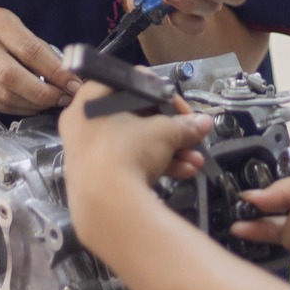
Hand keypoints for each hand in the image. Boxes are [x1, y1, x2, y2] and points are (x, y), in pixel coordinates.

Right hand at [0, 7, 80, 115]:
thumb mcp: (16, 29)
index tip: (75, 83)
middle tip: (65, 98)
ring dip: (36, 103)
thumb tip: (69, 75)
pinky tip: (36, 106)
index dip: (56, 71)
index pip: (30, 50)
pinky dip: (22, 108)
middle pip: (13, 76)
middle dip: (45, 92)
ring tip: (54, 102)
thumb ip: (39, 49)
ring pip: (6, 94)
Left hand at [58, 87, 209, 244]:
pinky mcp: (97, 176)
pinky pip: (129, 163)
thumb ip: (184, 125)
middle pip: (137, 119)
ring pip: (136, 144)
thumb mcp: (163, 132)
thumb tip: (203, 123)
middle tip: (194, 138)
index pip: (134, 86)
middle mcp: (86, 122)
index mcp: (93, 98)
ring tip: (196, 160)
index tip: (185, 113)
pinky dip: (156, 165)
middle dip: (172, 131)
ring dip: (171, 151)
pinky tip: (185, 172)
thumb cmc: (127, 149)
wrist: (103, 202)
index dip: (165, 97)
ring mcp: (90, 151)